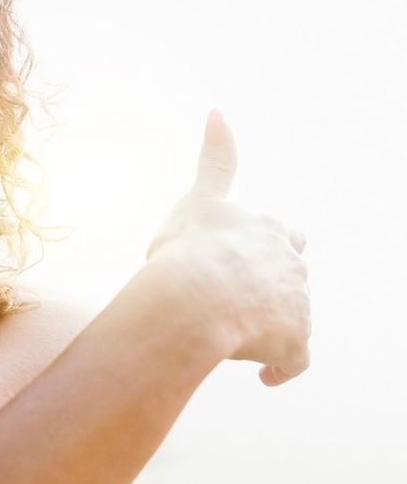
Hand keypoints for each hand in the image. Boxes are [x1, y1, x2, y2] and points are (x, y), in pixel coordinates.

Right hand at [145, 108, 311, 386]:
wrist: (195, 300)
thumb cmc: (188, 250)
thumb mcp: (199, 197)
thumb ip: (216, 158)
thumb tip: (218, 108)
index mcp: (267, 230)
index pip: (280, 233)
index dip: (263, 244)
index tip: (246, 256)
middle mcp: (290, 265)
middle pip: (294, 270)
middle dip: (276, 279)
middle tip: (242, 292)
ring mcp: (296, 305)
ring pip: (292, 314)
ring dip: (268, 322)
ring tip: (230, 333)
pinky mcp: (294, 344)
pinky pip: (293, 360)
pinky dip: (280, 367)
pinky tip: (263, 375)